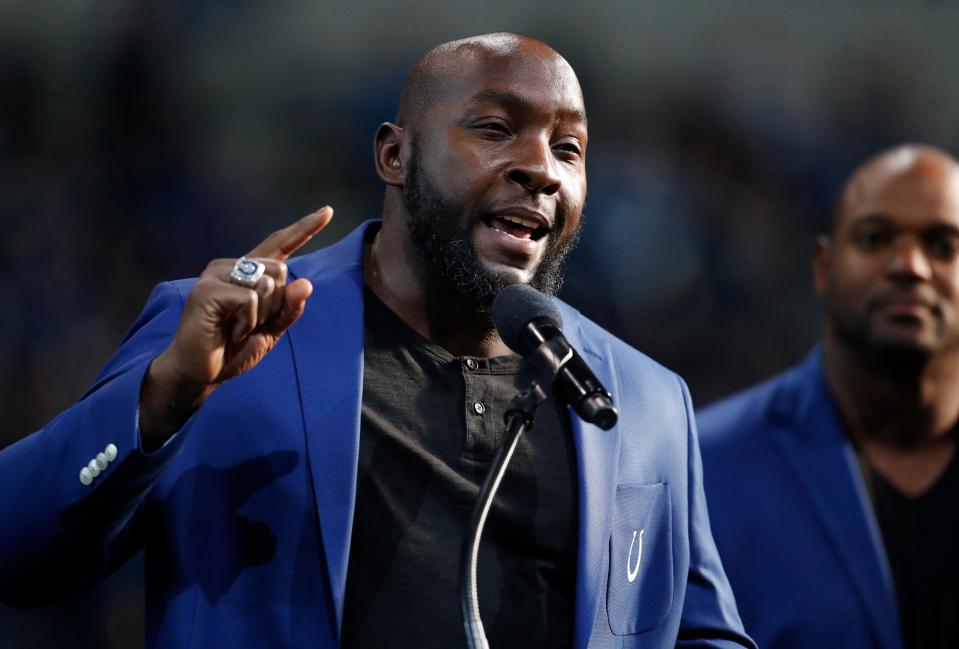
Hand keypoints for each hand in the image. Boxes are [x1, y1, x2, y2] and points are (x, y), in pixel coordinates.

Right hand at [139, 207, 333, 444]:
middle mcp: (231, 266)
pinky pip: (250, 300)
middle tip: (250, 325)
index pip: (280, 244)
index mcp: (248, 272)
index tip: (327, 210)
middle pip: (280, 270)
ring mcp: (216, 275)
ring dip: (261, 316)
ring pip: (267, 284)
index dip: (305, 228)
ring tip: (237, 328)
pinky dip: (248, 322)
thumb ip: (290, 308)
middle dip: (276, 305)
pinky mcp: (207, 290)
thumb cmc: (234, 349)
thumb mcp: (272, 330)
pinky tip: (229, 332)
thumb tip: (305, 283)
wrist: (202, 373)